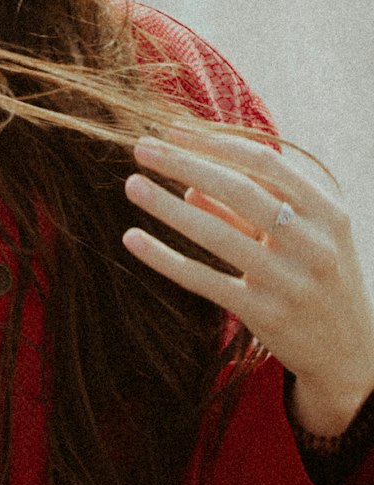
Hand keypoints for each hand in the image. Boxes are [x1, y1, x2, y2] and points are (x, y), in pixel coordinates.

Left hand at [122, 125, 373, 436]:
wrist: (351, 354)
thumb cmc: (318, 277)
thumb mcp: (301, 235)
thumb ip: (248, 210)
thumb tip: (188, 188)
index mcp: (326, 211)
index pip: (263, 162)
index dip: (214, 142)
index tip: (171, 130)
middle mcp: (313, 243)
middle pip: (238, 189)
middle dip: (184, 164)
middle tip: (141, 148)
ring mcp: (290, 281)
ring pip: (217, 233)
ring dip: (167, 207)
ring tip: (132, 184)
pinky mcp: (266, 315)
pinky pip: (204, 279)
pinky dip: (165, 258)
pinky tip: (133, 239)